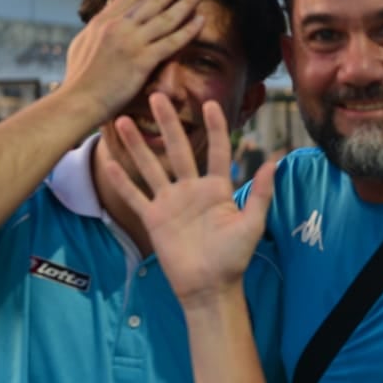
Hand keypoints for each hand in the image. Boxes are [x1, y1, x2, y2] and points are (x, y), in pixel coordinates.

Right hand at [60, 0, 209, 122]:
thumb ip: (101, 17)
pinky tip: (201, 19)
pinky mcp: (142, 61)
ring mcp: (131, 43)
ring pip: (166, 16)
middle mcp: (119, 26)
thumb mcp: (85, 40)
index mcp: (104, 20)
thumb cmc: (80, 76)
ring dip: (187, 0)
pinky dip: (188, 30)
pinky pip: (171, 42)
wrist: (79, 100)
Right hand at [102, 92, 271, 309]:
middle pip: (178, 149)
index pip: (217, 150)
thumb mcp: (252, 224)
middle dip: (168, 123)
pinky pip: (134, 196)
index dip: (214, 127)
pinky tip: (108, 161)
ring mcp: (170, 203)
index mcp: (217, 188)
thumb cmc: (234, 258)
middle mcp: (191, 190)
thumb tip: (274, 161)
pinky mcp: (153, 219)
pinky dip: (121, 181)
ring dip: (137, 145)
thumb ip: (260, 193)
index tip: (209, 102)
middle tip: (157, 95)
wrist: (209, 287)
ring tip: (123, 119)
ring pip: (150, 167)